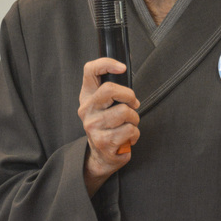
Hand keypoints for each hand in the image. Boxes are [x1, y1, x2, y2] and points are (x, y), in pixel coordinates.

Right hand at [78, 58, 140, 195]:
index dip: (106, 64)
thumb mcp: (105, 105)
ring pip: (124, 112)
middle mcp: (86, 109)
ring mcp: (93, 126)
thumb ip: (112, 90)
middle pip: (110, 90)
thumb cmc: (108, 126)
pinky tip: (127, 138)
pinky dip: (134, 134)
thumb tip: (125, 70)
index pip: (90, 70)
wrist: (101, 157)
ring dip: (134, 119)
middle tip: (133, 105)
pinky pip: (129, 130)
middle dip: (129, 96)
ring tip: (128, 125)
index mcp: (87, 96)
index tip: (122, 67)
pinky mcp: (103, 142)